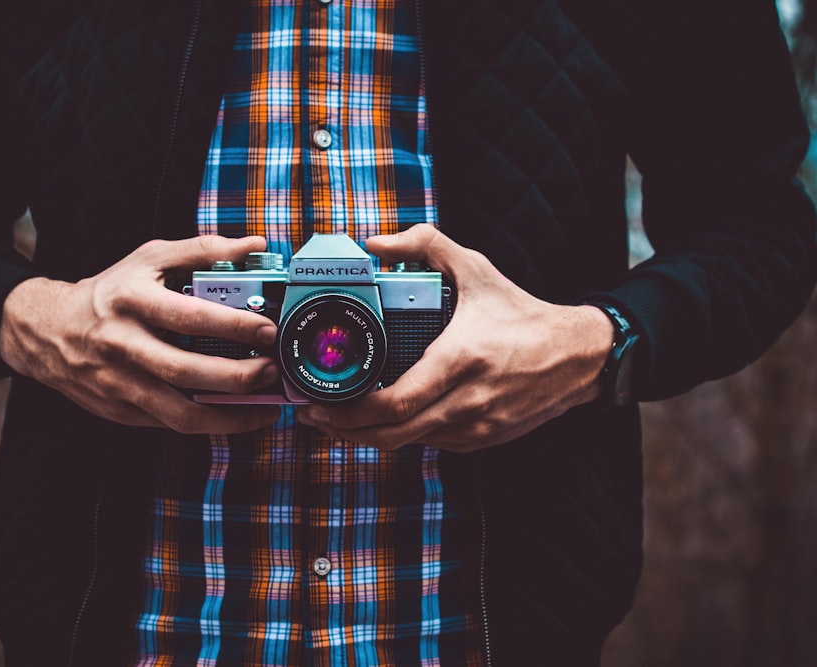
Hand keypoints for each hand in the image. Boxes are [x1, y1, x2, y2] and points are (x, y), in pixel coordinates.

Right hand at [0, 235, 280, 432]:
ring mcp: (119, 383)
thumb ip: (202, 249)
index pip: (189, 316)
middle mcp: (122, 344)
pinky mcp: (119, 412)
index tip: (268, 330)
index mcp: (132, 301)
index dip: (234, 326)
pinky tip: (234, 416)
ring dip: (228, 416)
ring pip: (179, 413)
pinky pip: (169, 424)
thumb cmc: (111, 291)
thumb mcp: (149, 259)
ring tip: (263, 409)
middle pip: (186, 371)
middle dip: (237, 376)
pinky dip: (206, 425)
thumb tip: (255, 245)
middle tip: (271, 371)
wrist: (47, 331)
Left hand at [297, 224, 613, 451]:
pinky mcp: (482, 440)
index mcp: (459, 361)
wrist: (578, 356)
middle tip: (314, 416)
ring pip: (408, 444)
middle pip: (391, 434)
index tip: (319, 402)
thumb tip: (376, 243)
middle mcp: (466, 402)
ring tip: (337, 420)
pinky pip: (430, 443)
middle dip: (344, 430)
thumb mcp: (476, 269)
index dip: (349, 411)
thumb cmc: (523, 314)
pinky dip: (401, 435)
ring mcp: (475, 427)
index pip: (394, 404)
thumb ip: (425, 245)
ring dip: (368, 437)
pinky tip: (380, 422)